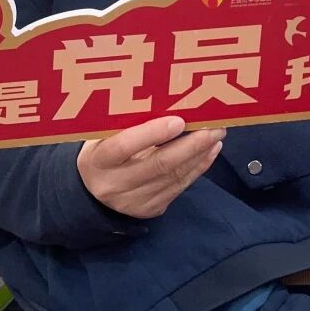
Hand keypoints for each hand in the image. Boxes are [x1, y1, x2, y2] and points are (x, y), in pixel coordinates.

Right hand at [77, 116, 223, 218]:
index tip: (179, 120)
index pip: (124, 146)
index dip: (152, 133)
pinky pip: (179, 187)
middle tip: (214, 126)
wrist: (92, 193)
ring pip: (173, 177)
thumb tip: (170, 101)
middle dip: (191, 145)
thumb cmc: (104, 150)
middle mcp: (115, 184)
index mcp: (98, 160)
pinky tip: (210, 151)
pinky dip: (198, 167)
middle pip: (158, 164)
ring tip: (216, 135)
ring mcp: (133, 201)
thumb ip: (129, 123)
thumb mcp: (103, 136)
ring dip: (199, 155)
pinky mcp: (150, 209)